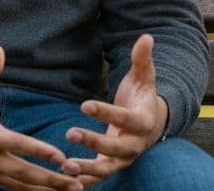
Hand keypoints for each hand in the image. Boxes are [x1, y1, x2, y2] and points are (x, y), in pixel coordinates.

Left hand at [62, 34, 167, 186]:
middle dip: (94, 142)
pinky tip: (62, 180)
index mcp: (143, 121)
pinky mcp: (111, 167)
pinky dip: (82, 181)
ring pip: (106, 168)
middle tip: (70, 133)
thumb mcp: (144, 77)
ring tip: (65, 165)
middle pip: (116, 148)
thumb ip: (142, 59)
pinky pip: (97, 178)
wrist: (151, 124)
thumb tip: (146, 37)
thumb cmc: (142, 97)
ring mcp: (124, 159)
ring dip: (87, 169)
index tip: (84, 105)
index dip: (106, 113)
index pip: (124, 118)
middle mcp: (135, 144)